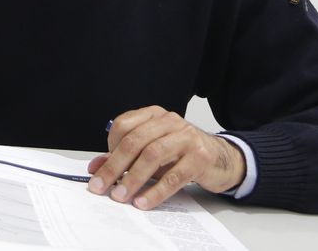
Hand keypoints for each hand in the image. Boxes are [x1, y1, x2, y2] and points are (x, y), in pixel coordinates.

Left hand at [86, 106, 244, 209]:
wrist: (221, 158)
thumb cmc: (182, 154)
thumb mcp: (151, 152)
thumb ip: (124, 157)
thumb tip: (96, 167)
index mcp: (155, 116)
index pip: (124, 125)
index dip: (109, 148)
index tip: (101, 170)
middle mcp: (170, 121)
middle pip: (135, 140)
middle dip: (114, 166)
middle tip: (101, 187)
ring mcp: (187, 137)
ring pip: (153, 155)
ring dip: (133, 178)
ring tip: (121, 195)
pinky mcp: (201, 157)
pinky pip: (174, 176)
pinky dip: (156, 191)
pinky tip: (143, 201)